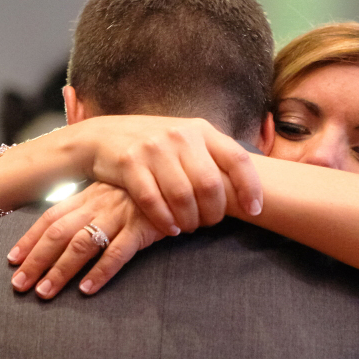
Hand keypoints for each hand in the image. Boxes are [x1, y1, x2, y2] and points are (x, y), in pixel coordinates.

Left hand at [8, 182, 164, 297]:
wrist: (183, 181)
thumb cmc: (148, 191)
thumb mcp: (115, 192)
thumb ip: (92, 207)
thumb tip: (65, 231)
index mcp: (89, 195)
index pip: (51, 217)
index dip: (30, 239)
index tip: (12, 260)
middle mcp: (99, 204)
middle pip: (59, 233)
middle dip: (36, 260)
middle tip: (19, 285)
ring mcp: (120, 215)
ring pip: (81, 244)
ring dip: (60, 270)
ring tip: (45, 293)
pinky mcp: (142, 227)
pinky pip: (117, 252)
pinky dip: (100, 272)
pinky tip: (86, 290)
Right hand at [81, 116, 262, 233]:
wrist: (103, 136)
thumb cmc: (153, 145)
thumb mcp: (185, 139)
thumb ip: (211, 156)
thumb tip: (246, 186)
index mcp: (201, 129)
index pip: (236, 158)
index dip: (250, 187)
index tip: (255, 210)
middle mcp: (180, 136)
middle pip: (209, 185)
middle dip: (213, 213)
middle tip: (208, 224)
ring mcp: (153, 149)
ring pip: (182, 197)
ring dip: (189, 221)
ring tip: (188, 228)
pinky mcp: (129, 164)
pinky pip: (153, 202)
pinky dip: (165, 221)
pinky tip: (170, 229)